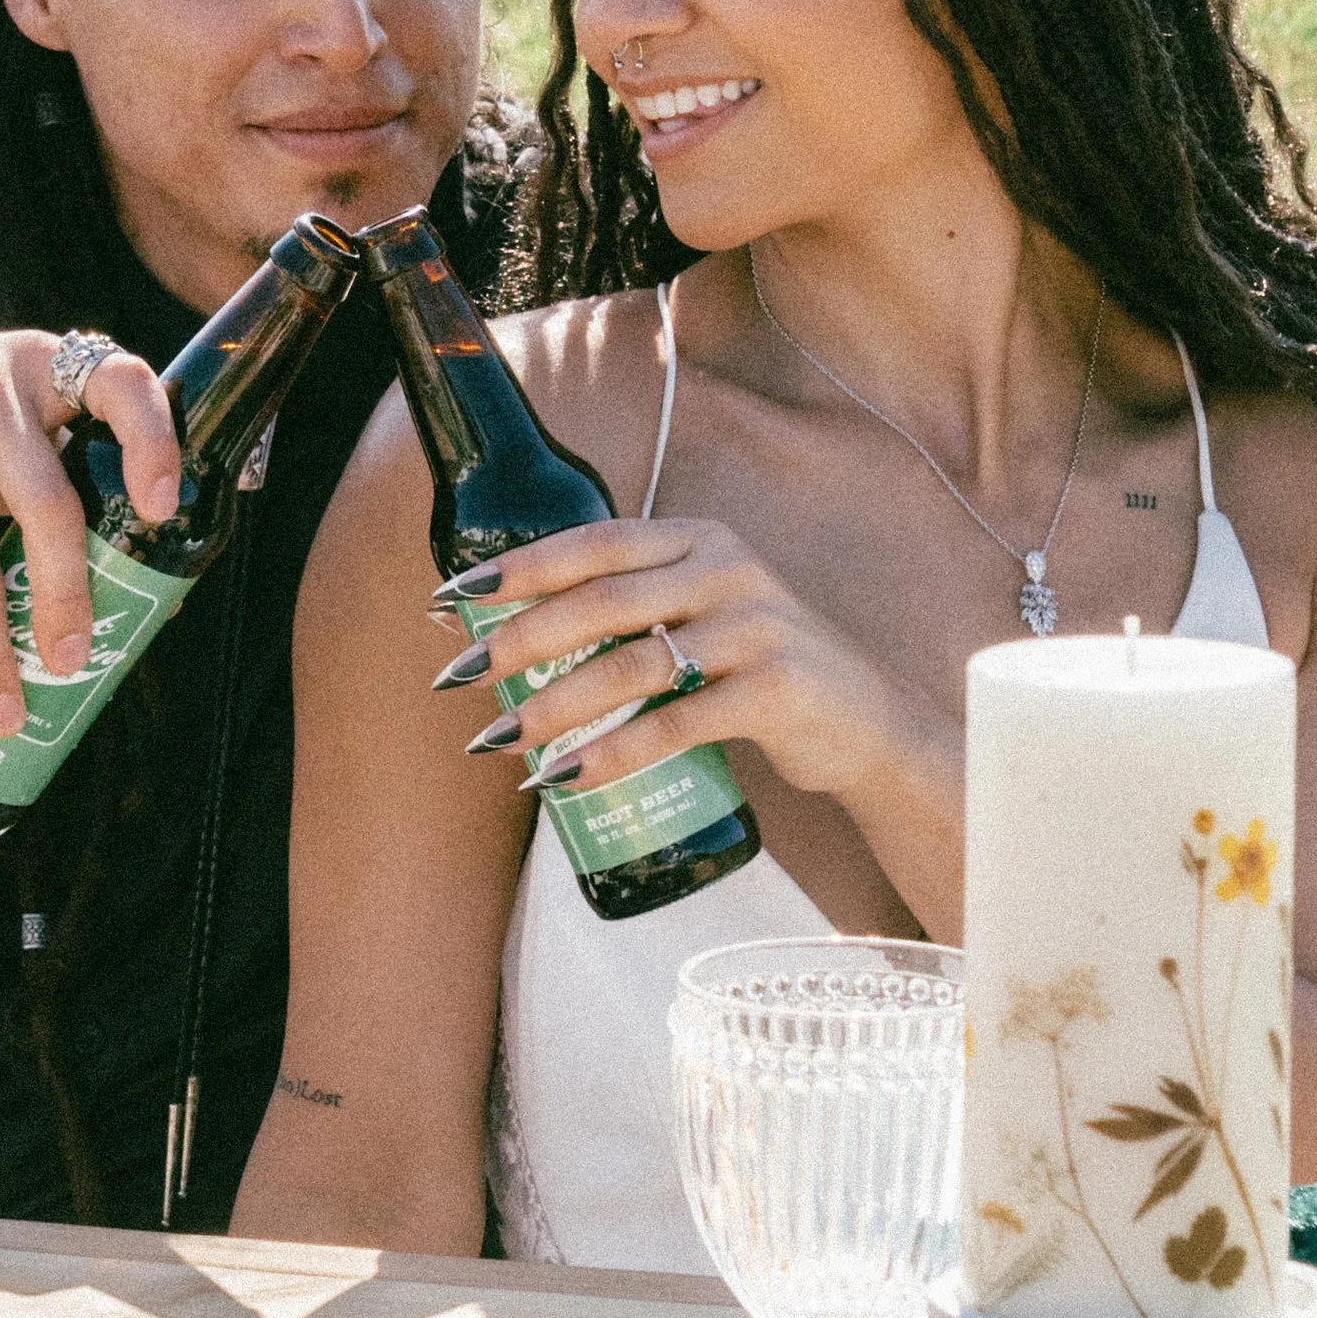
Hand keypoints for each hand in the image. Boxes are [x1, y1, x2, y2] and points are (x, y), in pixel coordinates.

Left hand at [444, 514, 918, 816]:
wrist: (861, 722)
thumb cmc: (754, 668)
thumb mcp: (700, 614)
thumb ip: (630, 610)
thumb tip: (509, 635)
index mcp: (699, 540)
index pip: (596, 542)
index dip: (522, 567)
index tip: (456, 594)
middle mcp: (728, 571)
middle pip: (603, 602)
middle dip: (522, 640)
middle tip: (462, 676)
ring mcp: (756, 628)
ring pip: (632, 664)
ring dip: (556, 704)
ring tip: (501, 738)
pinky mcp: (776, 690)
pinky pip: (676, 722)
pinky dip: (613, 752)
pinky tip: (566, 777)